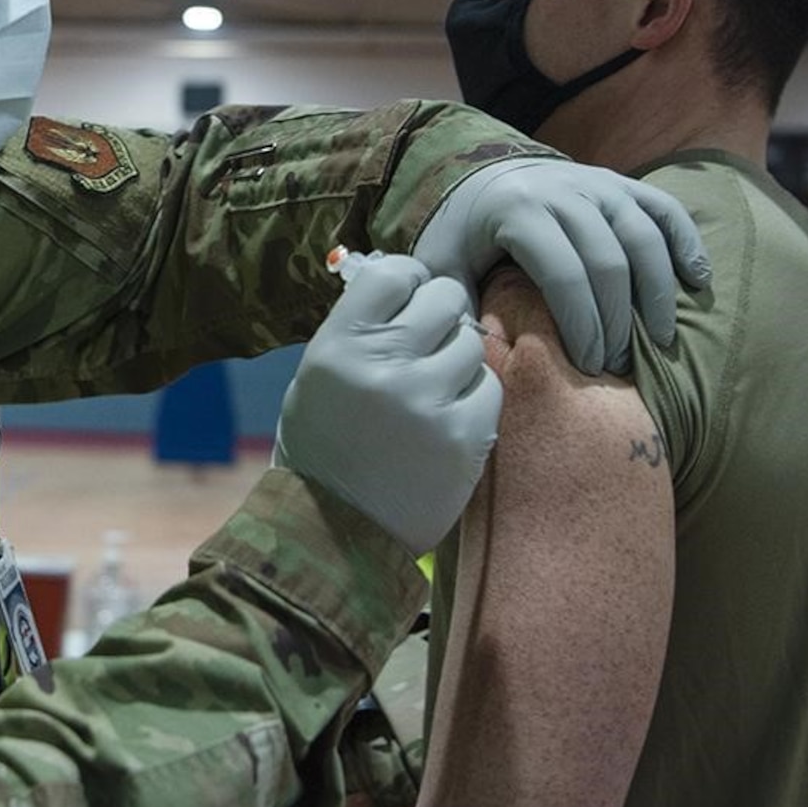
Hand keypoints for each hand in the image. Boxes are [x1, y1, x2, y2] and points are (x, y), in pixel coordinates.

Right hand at [274, 255, 500, 555]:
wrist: (335, 534)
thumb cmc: (324, 447)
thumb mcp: (317, 376)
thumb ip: (359, 329)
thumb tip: (407, 282)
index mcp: (337, 346)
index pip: (394, 273)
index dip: (409, 282)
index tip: (409, 301)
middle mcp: (381, 367)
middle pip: (443, 298)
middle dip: (440, 315)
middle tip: (428, 342)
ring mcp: (426, 402)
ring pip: (470, 342)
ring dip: (457, 360)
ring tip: (434, 389)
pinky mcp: (464, 438)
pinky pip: (490, 389)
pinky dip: (474, 399)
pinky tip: (448, 419)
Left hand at [412, 157, 710, 376]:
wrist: (480, 181)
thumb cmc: (461, 238)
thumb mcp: (442, 269)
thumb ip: (458, 308)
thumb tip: (479, 359)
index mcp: (517, 211)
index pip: (563, 275)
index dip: (582, 326)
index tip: (588, 366)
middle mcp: (562, 189)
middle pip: (609, 262)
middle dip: (619, 322)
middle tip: (619, 366)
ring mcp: (596, 181)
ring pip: (644, 236)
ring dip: (658, 293)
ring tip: (662, 340)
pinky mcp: (620, 182)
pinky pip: (665, 208)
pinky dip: (686, 243)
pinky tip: (697, 282)